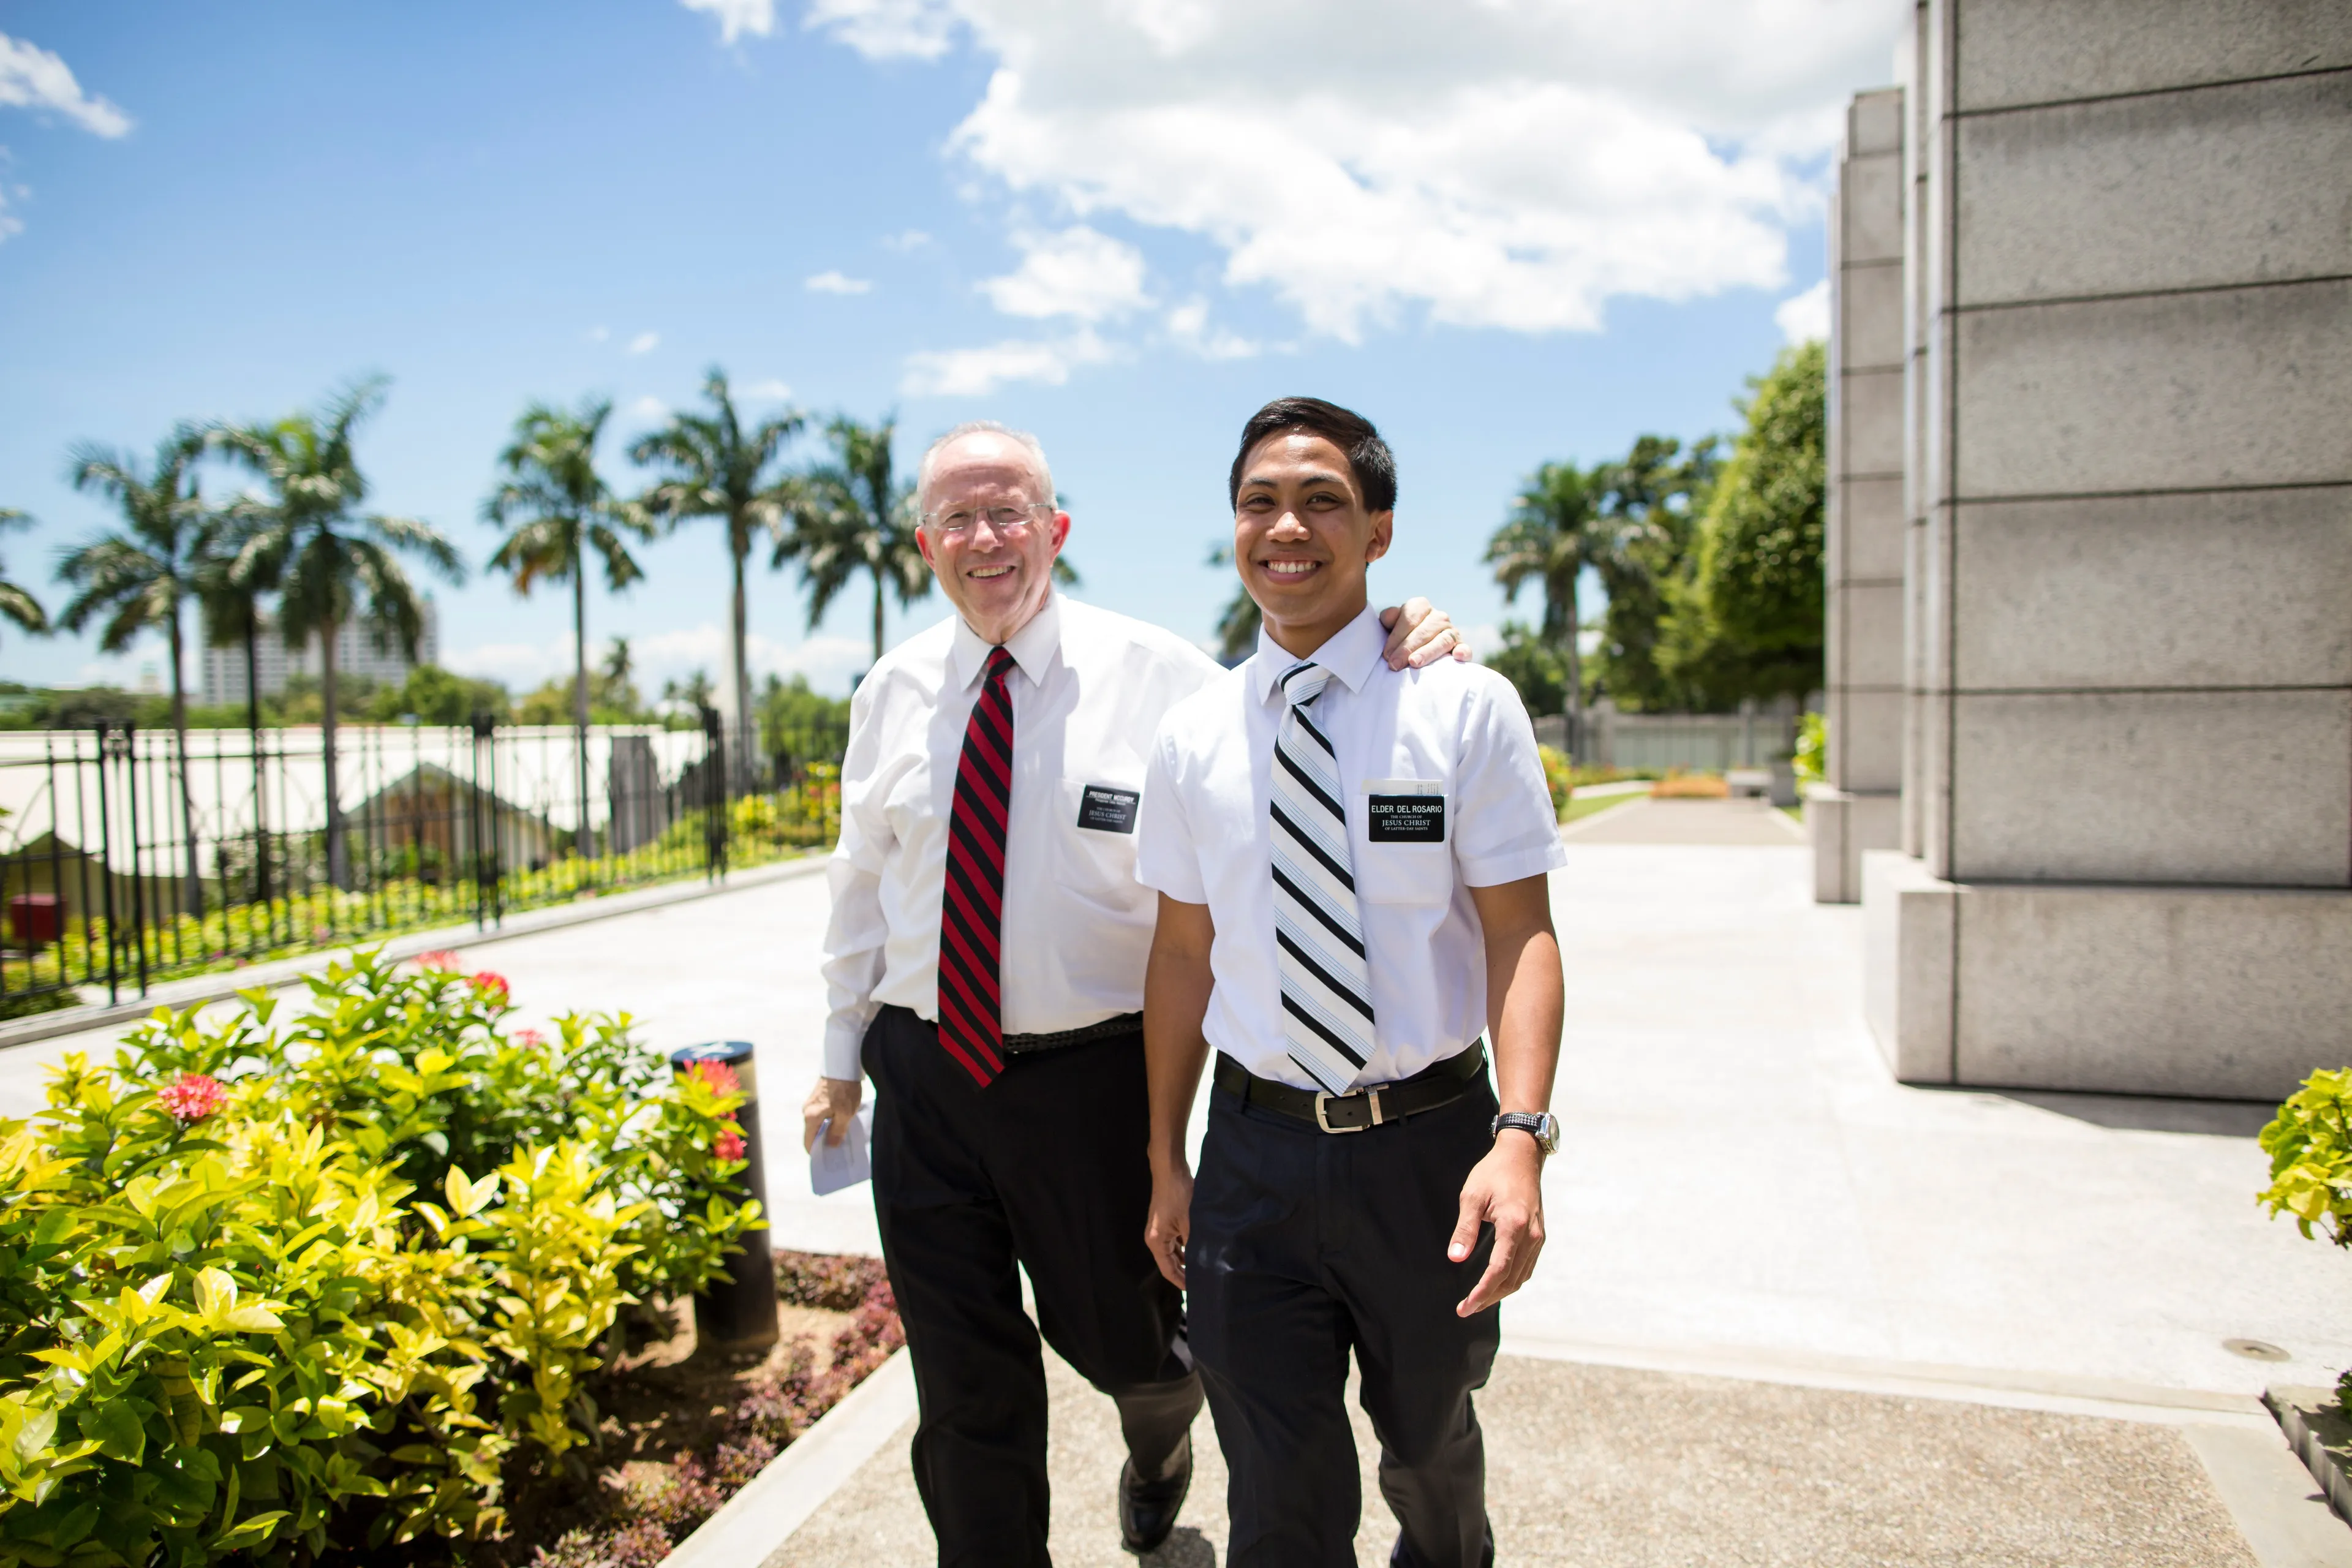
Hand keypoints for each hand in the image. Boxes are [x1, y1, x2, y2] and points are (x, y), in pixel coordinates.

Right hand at [802, 1075, 861, 1152]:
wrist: (842, 1065)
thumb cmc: (844, 1090)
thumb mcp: (845, 1114)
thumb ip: (837, 1131)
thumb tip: (830, 1146)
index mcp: (811, 1117)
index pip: (808, 1142)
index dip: (817, 1152)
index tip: (828, 1158)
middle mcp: (807, 1111)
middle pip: (813, 1133)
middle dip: (824, 1142)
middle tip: (839, 1148)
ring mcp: (811, 1104)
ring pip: (817, 1124)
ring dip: (828, 1130)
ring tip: (843, 1134)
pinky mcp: (817, 1097)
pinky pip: (821, 1115)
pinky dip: (829, 1121)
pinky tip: (841, 1121)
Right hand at [1145, 1161, 1194, 1289]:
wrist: (1170, 1170)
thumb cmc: (1177, 1196)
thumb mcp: (1189, 1222)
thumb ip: (1195, 1243)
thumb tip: (1206, 1262)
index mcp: (1156, 1242)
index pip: (1168, 1270)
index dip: (1181, 1282)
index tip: (1195, 1291)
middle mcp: (1156, 1239)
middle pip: (1170, 1263)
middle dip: (1184, 1273)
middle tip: (1203, 1282)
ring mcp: (1161, 1230)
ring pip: (1174, 1252)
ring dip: (1186, 1260)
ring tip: (1203, 1269)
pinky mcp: (1167, 1222)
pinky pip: (1177, 1242)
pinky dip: (1186, 1248)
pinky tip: (1199, 1251)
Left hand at [1378, 597, 1473, 668]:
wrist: (1416, 651)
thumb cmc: (1400, 638)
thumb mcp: (1390, 626)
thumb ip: (1389, 619)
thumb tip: (1390, 616)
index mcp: (1420, 606)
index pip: (1410, 618)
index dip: (1397, 636)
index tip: (1387, 655)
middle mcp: (1438, 616)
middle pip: (1424, 631)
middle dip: (1407, 648)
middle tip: (1395, 665)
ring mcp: (1451, 631)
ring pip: (1442, 640)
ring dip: (1428, 652)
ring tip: (1414, 663)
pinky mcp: (1461, 646)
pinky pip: (1465, 647)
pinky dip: (1463, 651)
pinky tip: (1458, 656)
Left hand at [1449, 1132, 1545, 1315]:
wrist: (1522, 1155)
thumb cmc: (1493, 1172)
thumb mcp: (1472, 1196)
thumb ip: (1464, 1228)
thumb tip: (1455, 1258)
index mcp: (1513, 1225)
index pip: (1498, 1270)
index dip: (1481, 1292)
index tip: (1464, 1306)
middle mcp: (1530, 1235)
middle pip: (1511, 1279)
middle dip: (1488, 1298)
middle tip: (1466, 1309)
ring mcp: (1537, 1236)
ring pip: (1521, 1277)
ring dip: (1500, 1292)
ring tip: (1477, 1301)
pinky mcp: (1538, 1235)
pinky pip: (1526, 1267)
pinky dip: (1511, 1280)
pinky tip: (1496, 1283)